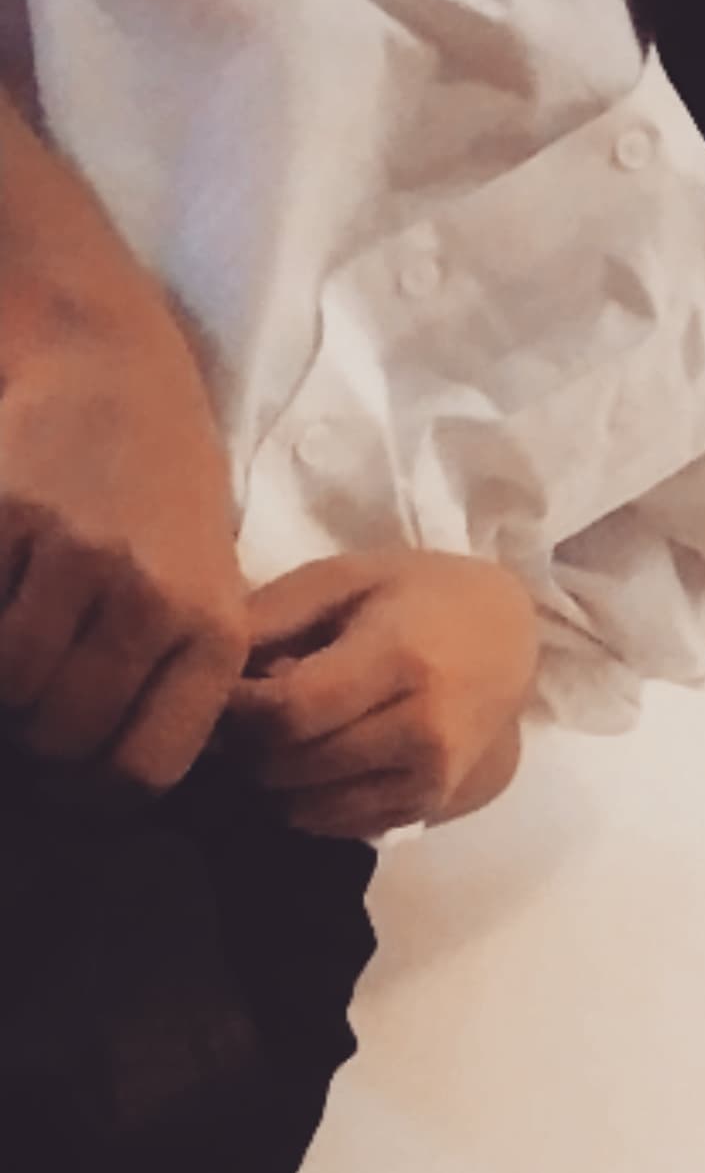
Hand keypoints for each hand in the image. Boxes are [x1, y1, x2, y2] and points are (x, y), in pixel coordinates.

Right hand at [0, 328, 247, 789]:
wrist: (121, 384)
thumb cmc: (166, 507)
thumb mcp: (204, 593)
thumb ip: (172, 680)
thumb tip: (110, 782)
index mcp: (216, 631)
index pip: (146, 767)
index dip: (96, 788)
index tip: (75, 776)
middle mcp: (156, 598)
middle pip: (67, 735)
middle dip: (39, 740)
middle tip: (36, 709)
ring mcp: (82, 558)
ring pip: (11, 687)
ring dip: (4, 686)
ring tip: (23, 650)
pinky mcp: (13, 518)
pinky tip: (7, 591)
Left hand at [222, 549, 539, 836]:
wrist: (511, 638)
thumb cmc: (422, 596)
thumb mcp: (348, 577)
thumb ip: (273, 614)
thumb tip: (204, 668)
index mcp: (401, 660)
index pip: (287, 712)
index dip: (234, 711)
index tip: (218, 691)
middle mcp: (422, 729)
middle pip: (290, 765)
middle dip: (244, 746)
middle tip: (236, 718)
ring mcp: (430, 775)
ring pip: (307, 805)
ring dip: (269, 780)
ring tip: (271, 740)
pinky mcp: (429, 804)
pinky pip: (338, 825)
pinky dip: (304, 802)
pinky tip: (307, 763)